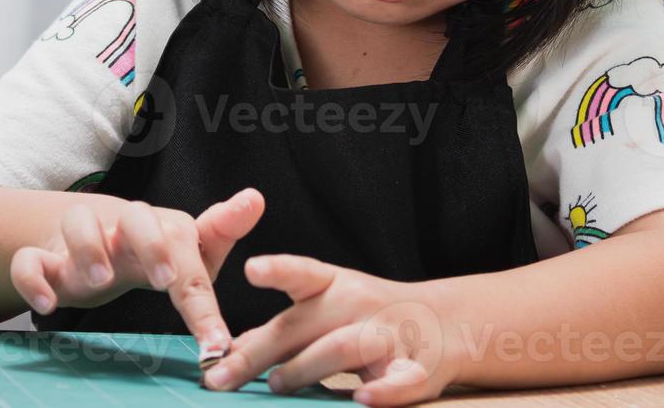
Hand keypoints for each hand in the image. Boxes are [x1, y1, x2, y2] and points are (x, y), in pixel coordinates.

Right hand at [9, 187, 264, 350]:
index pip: (186, 247)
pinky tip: (47, 305)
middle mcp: (121, 226)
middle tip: (163, 280)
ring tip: (100, 282)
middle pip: (136, 215)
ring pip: (79, 223)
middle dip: (150, 243)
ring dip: (89, 250)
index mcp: (159, 226)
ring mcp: (79, 238)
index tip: (216, 340)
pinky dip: (33, 279)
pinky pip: (29, 260)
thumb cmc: (145, 248)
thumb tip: (255, 197)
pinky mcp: (43, 257)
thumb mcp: (184, 246)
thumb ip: (220, 231)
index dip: (201, 293)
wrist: (83, 236)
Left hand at [201, 254, 459, 405]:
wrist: (444, 323)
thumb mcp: (327, 308)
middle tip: (220, 376)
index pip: (302, 273)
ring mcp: (388, 334)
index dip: (277, 269)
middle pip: (303, 325)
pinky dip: (383, 392)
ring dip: (305, 368)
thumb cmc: (367, 316)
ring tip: (276, 385)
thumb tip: (229, 353)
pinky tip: (362, 399)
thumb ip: (285, 329)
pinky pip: (400, 381)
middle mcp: (358, 304)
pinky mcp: (417, 368)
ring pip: (343, 346)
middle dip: (258, 352)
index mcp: (334, 285)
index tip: (250, 269)